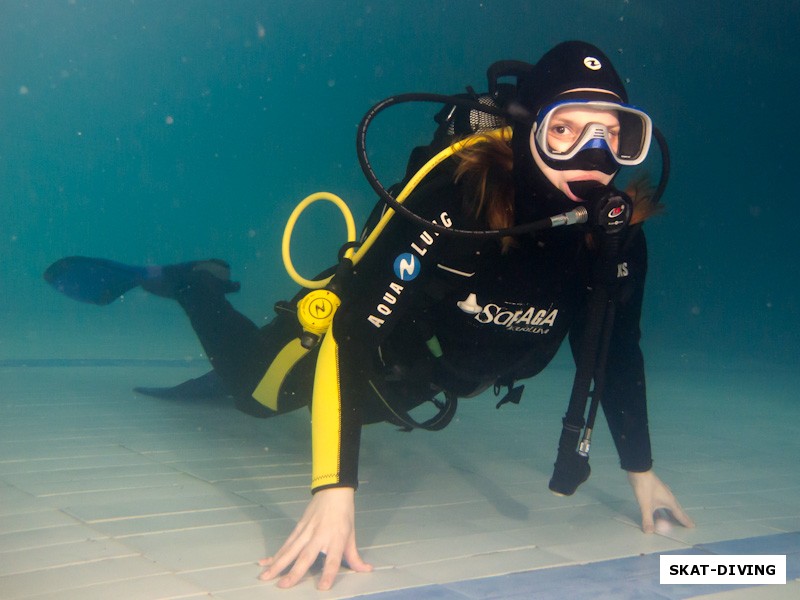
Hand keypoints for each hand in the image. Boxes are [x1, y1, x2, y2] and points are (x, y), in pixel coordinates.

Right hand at [258, 487, 372, 589]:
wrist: (333, 491)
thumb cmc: (344, 514)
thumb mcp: (351, 535)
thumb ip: (354, 556)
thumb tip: (366, 570)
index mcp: (336, 539)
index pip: (333, 559)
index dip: (328, 573)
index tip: (322, 587)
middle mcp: (320, 536)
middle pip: (306, 556)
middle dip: (294, 572)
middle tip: (283, 586)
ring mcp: (306, 531)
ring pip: (290, 550)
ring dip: (277, 564)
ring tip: (266, 576)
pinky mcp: (298, 527)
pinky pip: (286, 543)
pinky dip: (275, 553)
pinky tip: (265, 562)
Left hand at [627, 470, 694, 532]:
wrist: (638, 471)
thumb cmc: (645, 487)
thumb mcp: (646, 505)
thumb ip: (647, 519)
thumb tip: (649, 532)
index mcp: (669, 501)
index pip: (679, 514)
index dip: (685, 521)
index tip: (693, 526)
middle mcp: (668, 497)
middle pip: (675, 510)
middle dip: (680, 518)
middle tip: (686, 525)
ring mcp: (661, 494)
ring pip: (668, 507)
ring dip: (670, 515)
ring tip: (672, 522)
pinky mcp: (654, 492)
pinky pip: (661, 505)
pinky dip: (661, 511)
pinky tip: (658, 514)